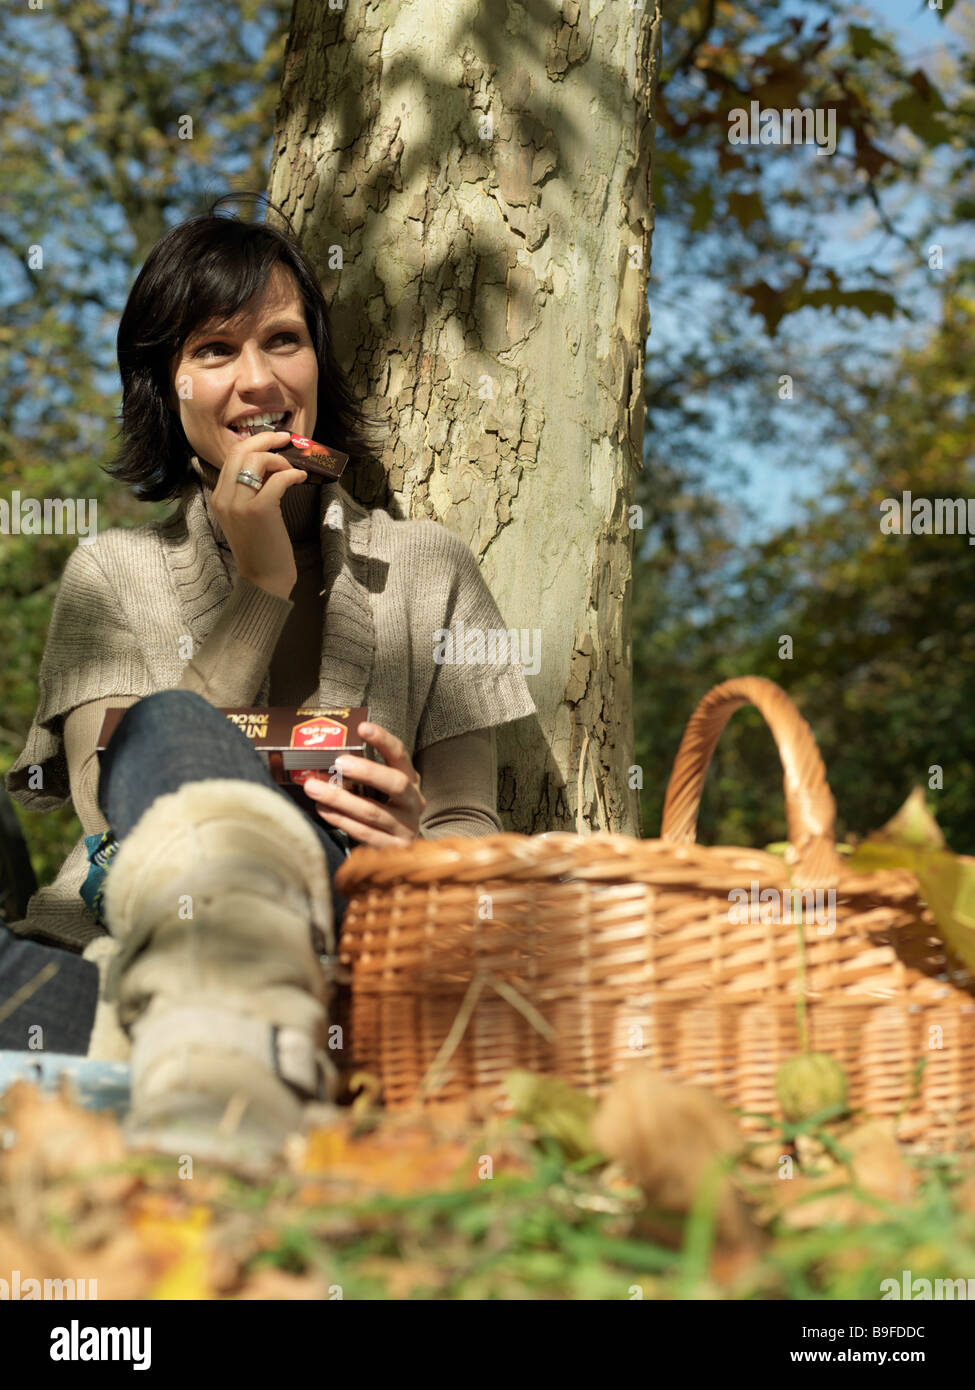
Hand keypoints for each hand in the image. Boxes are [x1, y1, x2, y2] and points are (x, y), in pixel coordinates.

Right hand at [211, 429, 307, 598]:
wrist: (263, 580)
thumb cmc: (261, 549)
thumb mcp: (247, 516)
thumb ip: (250, 491)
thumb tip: (272, 464)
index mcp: (219, 496)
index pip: (231, 457)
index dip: (254, 443)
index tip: (273, 441)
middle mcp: (224, 497)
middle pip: (241, 451)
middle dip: (266, 440)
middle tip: (286, 439)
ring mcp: (239, 504)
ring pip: (257, 461)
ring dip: (280, 460)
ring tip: (293, 469)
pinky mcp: (259, 511)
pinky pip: (277, 479)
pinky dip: (293, 474)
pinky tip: (302, 478)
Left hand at [302, 721, 425, 847]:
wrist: (399, 854)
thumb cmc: (381, 811)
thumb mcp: (380, 791)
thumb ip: (362, 775)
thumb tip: (322, 753)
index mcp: (411, 781)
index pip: (400, 755)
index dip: (383, 740)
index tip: (362, 727)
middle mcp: (414, 802)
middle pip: (395, 783)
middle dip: (367, 771)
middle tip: (339, 762)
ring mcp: (406, 827)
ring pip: (372, 811)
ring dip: (340, 799)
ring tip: (314, 787)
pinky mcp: (394, 849)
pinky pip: (364, 833)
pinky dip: (341, 820)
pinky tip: (323, 809)